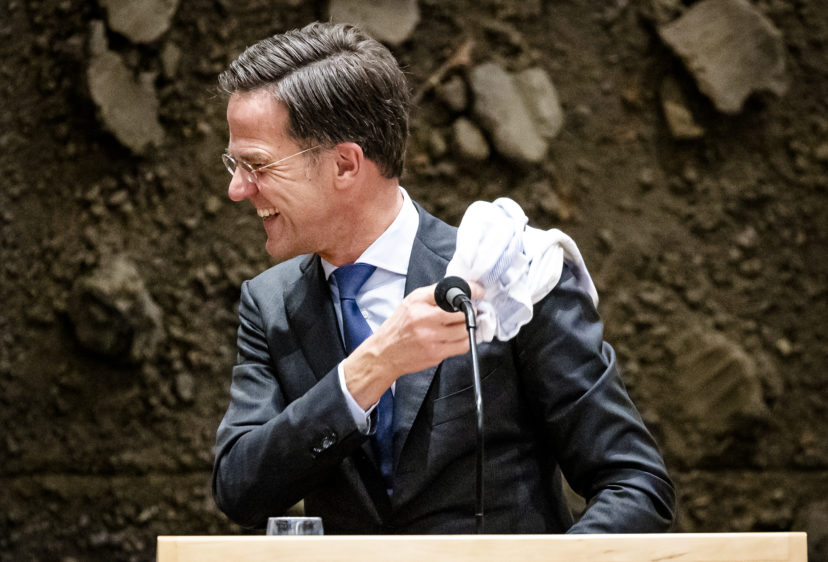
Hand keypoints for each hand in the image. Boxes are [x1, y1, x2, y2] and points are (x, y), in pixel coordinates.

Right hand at [343, 281, 483, 408]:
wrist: (385, 352)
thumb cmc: (399, 327)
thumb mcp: (411, 302)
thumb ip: (433, 295)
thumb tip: (458, 290)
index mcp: (419, 302)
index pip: (451, 291)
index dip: (470, 290)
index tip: (479, 291)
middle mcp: (425, 318)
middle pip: (462, 312)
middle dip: (470, 311)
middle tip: (471, 311)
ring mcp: (431, 337)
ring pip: (465, 330)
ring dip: (468, 327)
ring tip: (463, 325)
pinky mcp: (436, 353)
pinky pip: (462, 346)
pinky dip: (465, 341)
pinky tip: (459, 338)